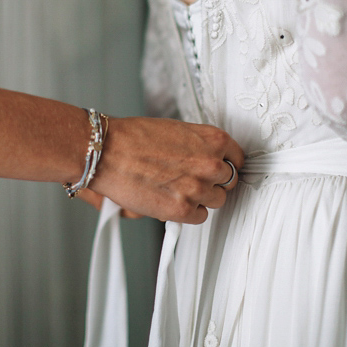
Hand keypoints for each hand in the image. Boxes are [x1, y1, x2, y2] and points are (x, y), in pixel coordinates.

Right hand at [87, 117, 243, 223]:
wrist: (109, 152)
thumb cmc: (135, 138)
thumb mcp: (178, 130)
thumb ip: (199, 145)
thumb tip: (209, 159)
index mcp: (213, 139)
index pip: (238, 158)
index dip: (227, 165)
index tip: (220, 170)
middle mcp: (211, 163)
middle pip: (229, 182)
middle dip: (214, 182)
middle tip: (194, 180)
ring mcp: (199, 188)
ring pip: (217, 201)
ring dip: (201, 198)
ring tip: (179, 189)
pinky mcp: (183, 209)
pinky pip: (200, 216)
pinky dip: (189, 212)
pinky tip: (173, 200)